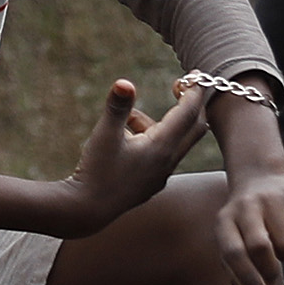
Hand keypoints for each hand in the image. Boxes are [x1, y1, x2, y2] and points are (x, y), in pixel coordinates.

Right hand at [53, 75, 211, 233]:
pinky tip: (128, 139)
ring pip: (175, 141)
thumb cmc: (96, 171)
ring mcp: (161, 174)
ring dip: (161, 123)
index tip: (196, 74)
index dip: (194, 91)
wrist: (87, 210)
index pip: (189, 113)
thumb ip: (117, 106)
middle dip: (191, 105)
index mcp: (161, 146)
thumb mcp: (105, 134)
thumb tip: (125, 82)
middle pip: (195, 127)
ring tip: (129, 118)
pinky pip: (163, 155)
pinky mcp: (151, 183)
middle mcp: (168, 162)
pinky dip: (154, 139)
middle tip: (181, 86)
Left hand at [209, 127, 283, 284]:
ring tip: (278, 245)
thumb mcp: (234, 241)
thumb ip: (238, 271)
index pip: (233, 251)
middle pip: (259, 246)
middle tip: (272, 279)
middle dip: (268, 271)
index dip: (246, 277)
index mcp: (225, 219)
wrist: (262, 178)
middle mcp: (247, 205)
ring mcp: (273, 198)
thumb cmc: (245, 224)